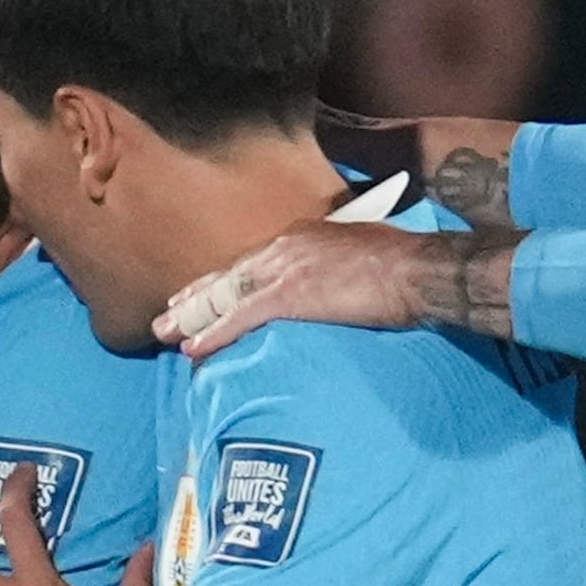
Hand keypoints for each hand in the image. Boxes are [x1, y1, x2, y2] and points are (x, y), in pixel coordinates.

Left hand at [157, 221, 459, 355]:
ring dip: (193, 317)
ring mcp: (285, 269)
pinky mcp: (291, 294)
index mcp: (302, 237)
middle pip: (229, 276)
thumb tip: (338, 283)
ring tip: (166, 335)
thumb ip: (340, 264)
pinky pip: (240, 317)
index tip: (199, 295)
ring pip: (225, 295)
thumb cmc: (406, 265)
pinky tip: (194, 349)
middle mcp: (285, 246)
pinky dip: (214, 333)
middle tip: (166, 317)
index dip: (221, 282)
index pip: (251, 263)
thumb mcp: (366, 251)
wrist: (419, 270)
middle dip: (195, 298)